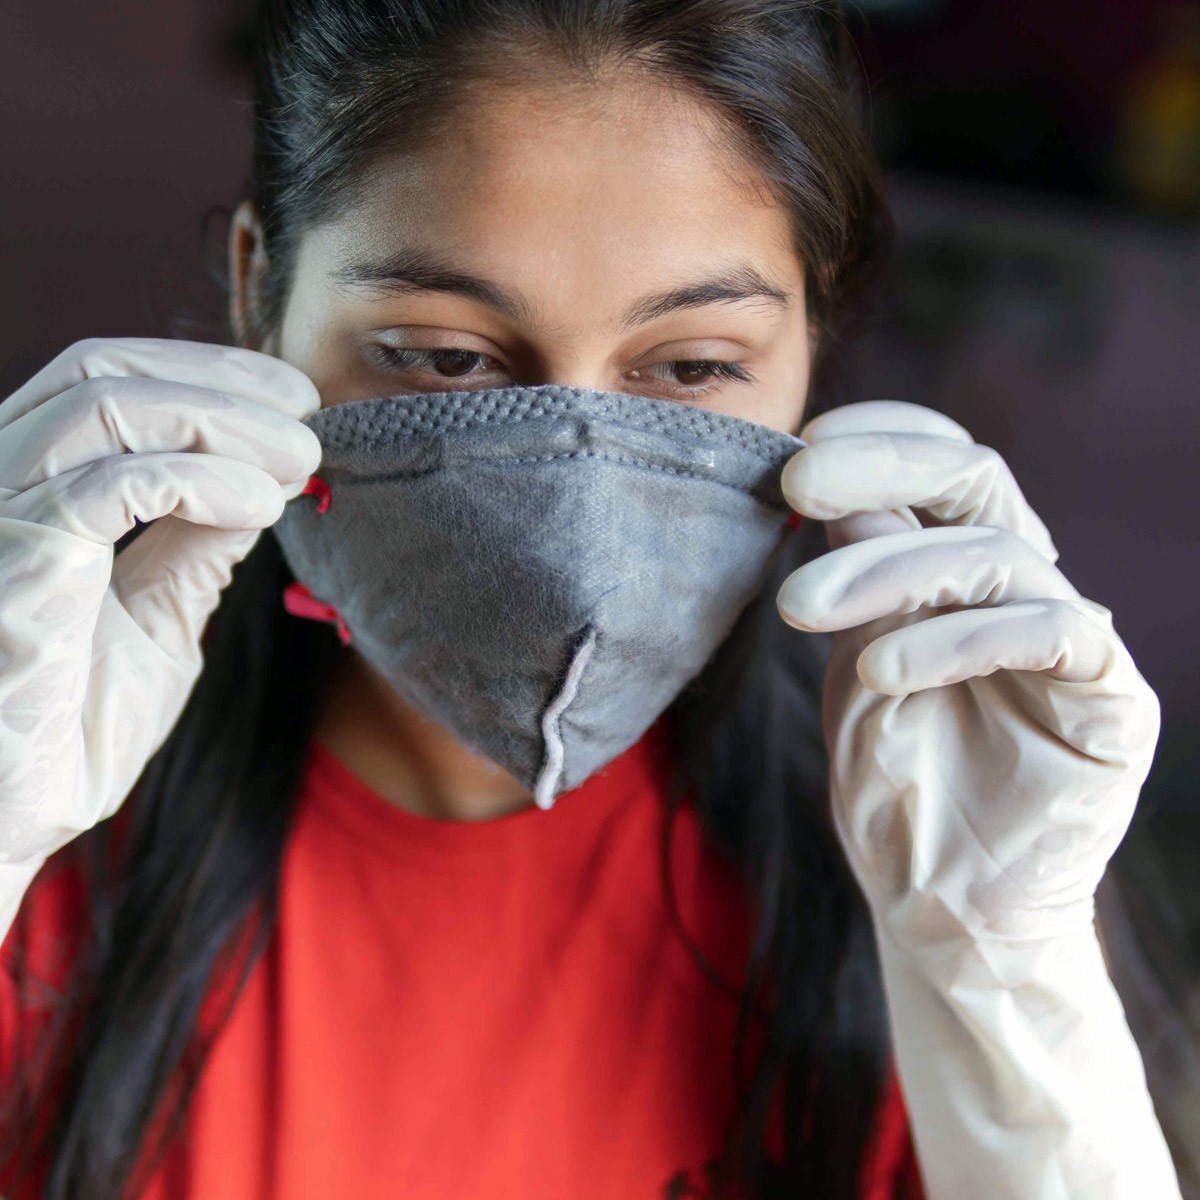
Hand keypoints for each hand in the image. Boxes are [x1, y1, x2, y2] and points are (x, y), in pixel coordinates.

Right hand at [0, 338, 320, 897]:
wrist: (5, 824)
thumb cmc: (64, 732)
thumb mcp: (154, 622)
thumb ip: (194, 549)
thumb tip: (255, 486)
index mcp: (29, 492)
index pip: (108, 382)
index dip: (206, 376)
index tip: (292, 403)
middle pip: (104, 370)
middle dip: (220, 379)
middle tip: (306, 411)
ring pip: (106, 405)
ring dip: (223, 419)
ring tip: (300, 458)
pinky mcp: (10, 560)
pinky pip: (110, 484)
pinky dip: (200, 479)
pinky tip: (259, 504)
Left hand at [775, 400, 1160, 949]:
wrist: (938, 906)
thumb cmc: (894, 786)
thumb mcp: (856, 666)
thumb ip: (860, 584)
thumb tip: (835, 489)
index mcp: (964, 575)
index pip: (944, 467)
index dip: (882, 438)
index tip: (800, 448)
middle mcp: (1024, 589)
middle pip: (979, 479)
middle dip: (884, 465)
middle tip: (798, 478)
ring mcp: (1073, 640)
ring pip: (996, 552)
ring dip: (888, 570)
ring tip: (803, 609)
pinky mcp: (1111, 701)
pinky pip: (1052, 630)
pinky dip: (958, 638)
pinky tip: (883, 671)